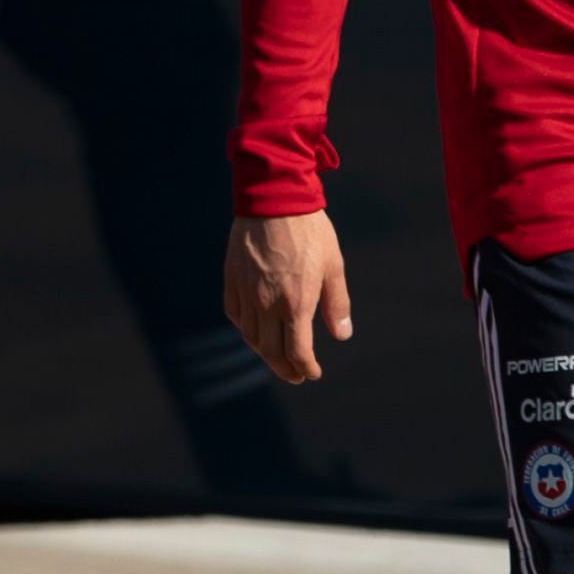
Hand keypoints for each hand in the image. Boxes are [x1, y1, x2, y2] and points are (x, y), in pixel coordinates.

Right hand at [225, 209, 351, 382]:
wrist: (274, 198)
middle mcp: (267, 303)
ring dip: (265, 352)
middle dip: (285, 369)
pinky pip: (236, 315)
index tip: (313, 373)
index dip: (306, 368)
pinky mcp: (232, 280)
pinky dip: (246, 329)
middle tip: (296, 375)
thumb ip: (337, 304)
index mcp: (295, 303)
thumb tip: (342, 335)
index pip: (297, 352)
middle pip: (271, 352)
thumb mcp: (333, 266)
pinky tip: (256, 329)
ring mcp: (246, 293)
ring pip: (251, 337)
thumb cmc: (310, 231)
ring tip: (278, 355)